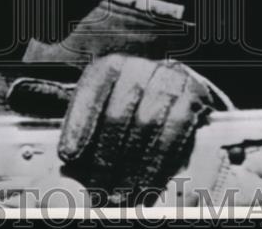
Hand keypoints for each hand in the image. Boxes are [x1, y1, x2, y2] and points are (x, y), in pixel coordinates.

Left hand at [57, 54, 217, 205]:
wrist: (174, 89)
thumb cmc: (132, 108)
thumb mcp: (105, 113)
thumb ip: (88, 137)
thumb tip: (70, 168)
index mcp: (110, 67)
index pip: (91, 92)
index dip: (79, 124)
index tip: (67, 156)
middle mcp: (139, 67)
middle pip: (117, 113)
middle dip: (106, 157)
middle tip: (98, 188)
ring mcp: (168, 78)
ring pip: (146, 124)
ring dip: (132, 166)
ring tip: (120, 195)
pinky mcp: (193, 94)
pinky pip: (176, 131)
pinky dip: (159, 162)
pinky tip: (147, 184)